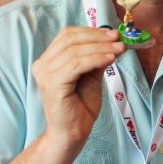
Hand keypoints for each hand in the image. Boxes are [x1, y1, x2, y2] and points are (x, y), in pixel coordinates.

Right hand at [32, 27, 124, 145]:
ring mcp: (45, 74)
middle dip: (98, 37)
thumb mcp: (92, 75)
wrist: (72, 132)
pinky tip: (111, 59)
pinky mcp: (53, 84)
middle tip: (119, 38)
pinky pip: (77, 65)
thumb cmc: (80, 105)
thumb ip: (98, 57)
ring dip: (101, 47)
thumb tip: (114, 40)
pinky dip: (96, 59)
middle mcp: (42, 65)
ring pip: (75, 51)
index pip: (68, 35)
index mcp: (48, 60)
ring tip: (120, 48)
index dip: (91, 31)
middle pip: (71, 39)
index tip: (113, 33)